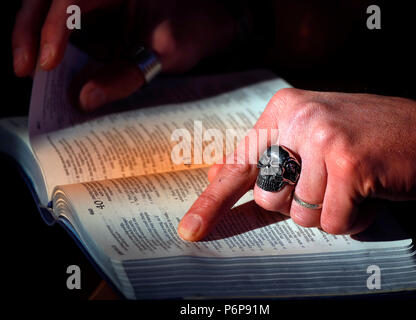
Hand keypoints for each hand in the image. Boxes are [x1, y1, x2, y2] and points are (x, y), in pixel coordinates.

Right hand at [12, 0, 234, 109]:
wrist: (217, 19)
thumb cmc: (197, 27)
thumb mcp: (165, 52)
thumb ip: (126, 74)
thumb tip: (84, 99)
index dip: (52, 30)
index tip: (48, 64)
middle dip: (29, 31)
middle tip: (24, 68)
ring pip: (52, 7)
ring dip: (37, 36)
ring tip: (32, 70)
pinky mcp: (102, 12)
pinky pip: (71, 22)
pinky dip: (59, 43)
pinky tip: (55, 66)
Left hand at [178, 89, 415, 240]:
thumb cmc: (365, 140)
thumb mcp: (310, 139)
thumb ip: (266, 159)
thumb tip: (215, 176)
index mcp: (283, 110)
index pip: (238, 164)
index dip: (212, 202)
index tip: (191, 230)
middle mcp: (298, 119)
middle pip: (270, 198)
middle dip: (298, 203)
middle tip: (328, 181)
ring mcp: (322, 138)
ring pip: (301, 214)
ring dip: (328, 210)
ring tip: (352, 184)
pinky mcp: (348, 163)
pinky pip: (333, 220)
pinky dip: (352, 218)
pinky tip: (368, 192)